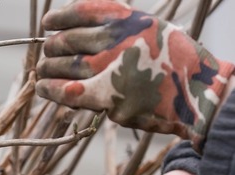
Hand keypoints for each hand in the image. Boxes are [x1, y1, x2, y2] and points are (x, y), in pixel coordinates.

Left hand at [36, 0, 233, 148]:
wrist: (199, 95)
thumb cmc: (176, 63)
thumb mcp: (152, 31)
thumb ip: (121, 31)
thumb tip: (81, 34)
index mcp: (130, 21)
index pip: (84, 11)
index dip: (60, 17)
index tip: (48, 23)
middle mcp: (118, 40)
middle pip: (69, 40)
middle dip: (54, 47)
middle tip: (47, 52)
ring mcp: (111, 68)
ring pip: (64, 65)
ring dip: (48, 67)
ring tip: (42, 69)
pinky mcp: (108, 96)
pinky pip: (68, 91)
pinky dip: (51, 89)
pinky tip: (43, 87)